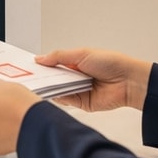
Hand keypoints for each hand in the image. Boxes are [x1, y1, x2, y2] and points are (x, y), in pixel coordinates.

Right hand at [35, 48, 151, 111]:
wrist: (128, 81)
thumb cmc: (110, 63)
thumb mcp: (81, 54)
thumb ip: (59, 57)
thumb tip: (40, 59)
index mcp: (76, 63)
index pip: (55, 65)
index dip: (43, 65)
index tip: (29, 66)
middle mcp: (76, 77)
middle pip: (55, 79)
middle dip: (44, 78)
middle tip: (28, 77)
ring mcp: (79, 90)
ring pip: (59, 90)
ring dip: (50, 88)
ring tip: (36, 85)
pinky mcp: (83, 104)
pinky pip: (67, 101)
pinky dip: (59, 98)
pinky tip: (50, 94)